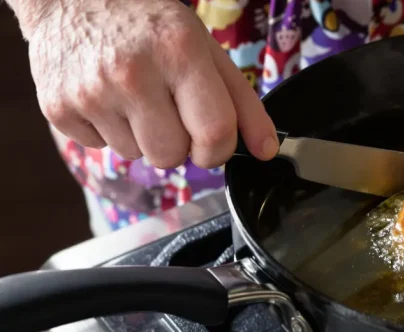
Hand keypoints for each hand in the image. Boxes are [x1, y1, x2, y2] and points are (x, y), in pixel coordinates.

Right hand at [8, 0, 277, 167]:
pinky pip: (100, 149)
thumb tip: (266, 150)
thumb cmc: (150, 24)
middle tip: (168, 110)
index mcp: (179, 53)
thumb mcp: (205, 50)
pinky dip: (108, 131)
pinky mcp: (58, 108)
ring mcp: (91, 92)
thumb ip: (243, 102)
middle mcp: (132, 74)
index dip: (217, 149)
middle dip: (177, 144)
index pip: (214, 134)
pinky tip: (106, 97)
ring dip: (141, 136)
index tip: (211, 140)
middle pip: (171, 157)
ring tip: (133, 96)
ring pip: (136, 157)